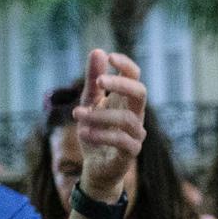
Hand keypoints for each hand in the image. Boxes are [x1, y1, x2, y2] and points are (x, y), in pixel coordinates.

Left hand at [75, 50, 145, 202]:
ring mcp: (136, 134)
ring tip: (76, 114)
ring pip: (126, 118)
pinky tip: (84, 132)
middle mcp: (136, 115)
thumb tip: (98, 51)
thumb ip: (93, 80)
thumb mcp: (89, 103)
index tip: (109, 58)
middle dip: (120, 84)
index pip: (135, 76)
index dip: (125, 65)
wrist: (95, 168)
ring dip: (99, 114)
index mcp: (126, 100)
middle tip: (99, 82)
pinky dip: (100, 134)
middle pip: (140, 92)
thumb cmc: (95, 133)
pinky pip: (121, 141)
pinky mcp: (131, 153)